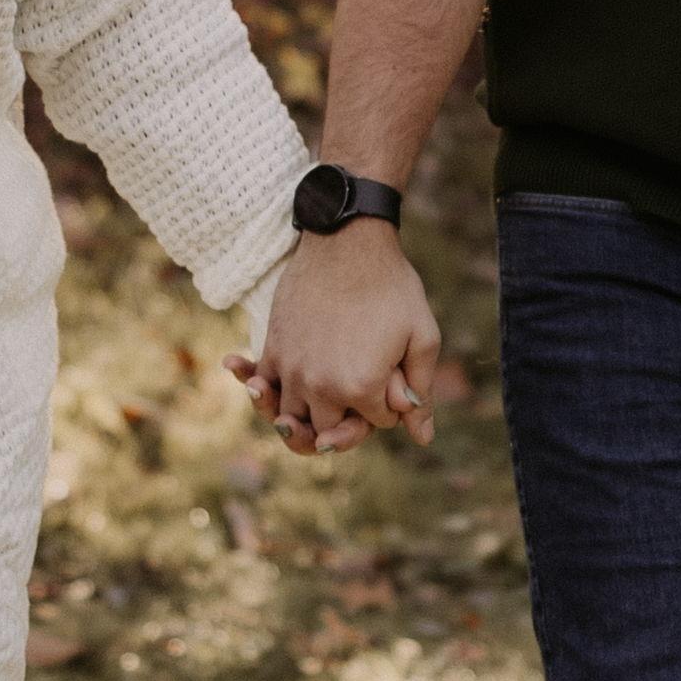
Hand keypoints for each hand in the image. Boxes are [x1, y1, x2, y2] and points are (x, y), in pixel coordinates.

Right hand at [245, 224, 453, 456]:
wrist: (347, 241)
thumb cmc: (392, 287)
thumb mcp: (422, 338)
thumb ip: (421, 391)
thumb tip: (423, 438)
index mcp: (361, 388)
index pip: (378, 422)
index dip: (390, 404)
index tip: (395, 377)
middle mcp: (320, 386)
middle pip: (331, 430)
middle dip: (350, 418)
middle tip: (362, 391)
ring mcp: (291, 369)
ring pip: (293, 418)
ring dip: (306, 417)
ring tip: (318, 401)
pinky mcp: (273, 349)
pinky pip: (261, 387)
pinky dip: (260, 392)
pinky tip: (257, 388)